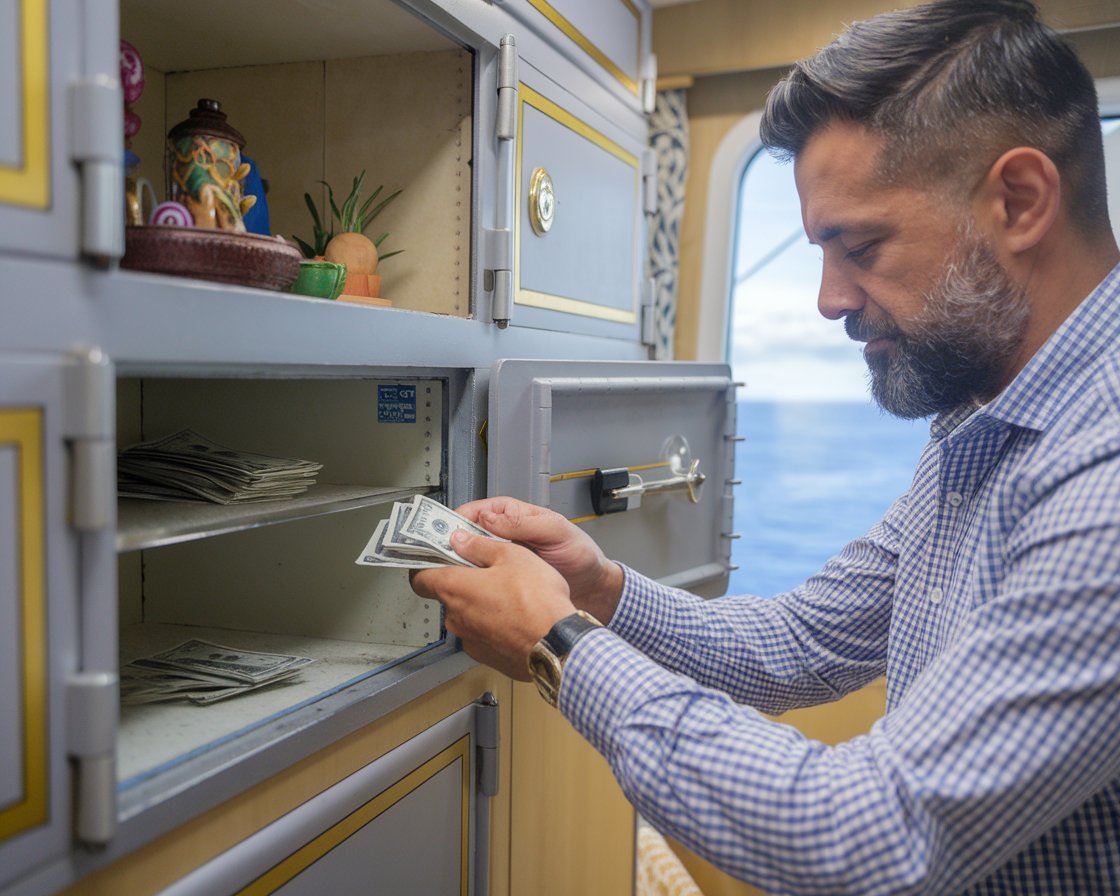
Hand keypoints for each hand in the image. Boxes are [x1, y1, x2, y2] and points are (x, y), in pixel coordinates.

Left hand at [410, 529, 574, 680]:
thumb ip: (480, 546)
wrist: (558, 646)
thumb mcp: (512, 556)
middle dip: (465, 582)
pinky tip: (517, 617)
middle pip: (448, 595)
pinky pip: (484, 634)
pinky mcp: (486, 656)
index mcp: (455, 589)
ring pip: (468, 615)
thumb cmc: (537, 601)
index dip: (426, 565)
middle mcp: (456, 618)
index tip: (436, 556)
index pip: (419, 578)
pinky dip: (495, 625)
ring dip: (482, 604)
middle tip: (489, 570)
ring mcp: (470, 640)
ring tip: (511, 596)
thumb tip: (459, 539)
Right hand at [453, 496, 624, 622]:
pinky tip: (471, 591)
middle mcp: (504, 536)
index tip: (446, 530)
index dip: (458, 519)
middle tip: (441, 555)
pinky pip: (482, 580)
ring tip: (452, 574)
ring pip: (472, 559)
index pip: (477, 511)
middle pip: (468, 536)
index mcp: (514, 516)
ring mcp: (504, 560)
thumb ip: (524, 523)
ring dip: (461, 566)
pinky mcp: (505, 581)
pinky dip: (474, 585)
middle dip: (454, 544)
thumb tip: (490, 517)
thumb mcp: (555, 531)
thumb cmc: (580, 555)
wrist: (593, 588)